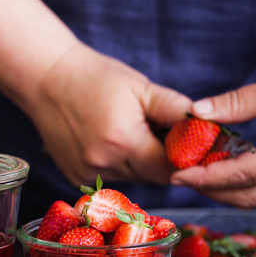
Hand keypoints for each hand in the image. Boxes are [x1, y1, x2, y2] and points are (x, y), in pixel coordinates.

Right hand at [31, 46, 191, 184]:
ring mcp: (86, 173)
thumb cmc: (95, 78)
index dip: (183, 156)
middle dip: (162, 158)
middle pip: (152, 176)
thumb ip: (176, 110)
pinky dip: (116, 164)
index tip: (187, 142)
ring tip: (128, 131)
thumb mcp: (141, 87)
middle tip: (156, 131)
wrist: (46, 79)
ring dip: (138, 162)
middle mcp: (103, 163)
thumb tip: (209, 128)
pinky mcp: (75, 176)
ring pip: (132, 178)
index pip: (171, 166)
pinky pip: (109, 178)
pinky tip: (106, 140)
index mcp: (123, 140)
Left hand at [171, 50, 255, 206]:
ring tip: (195, 171)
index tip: (176, 175)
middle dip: (210, 189)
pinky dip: (242, 181)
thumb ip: (237, 103)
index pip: (241, 176)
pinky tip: (221, 165)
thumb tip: (196, 111)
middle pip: (247, 197)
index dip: (204, 178)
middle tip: (179, 175)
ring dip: (224, 188)